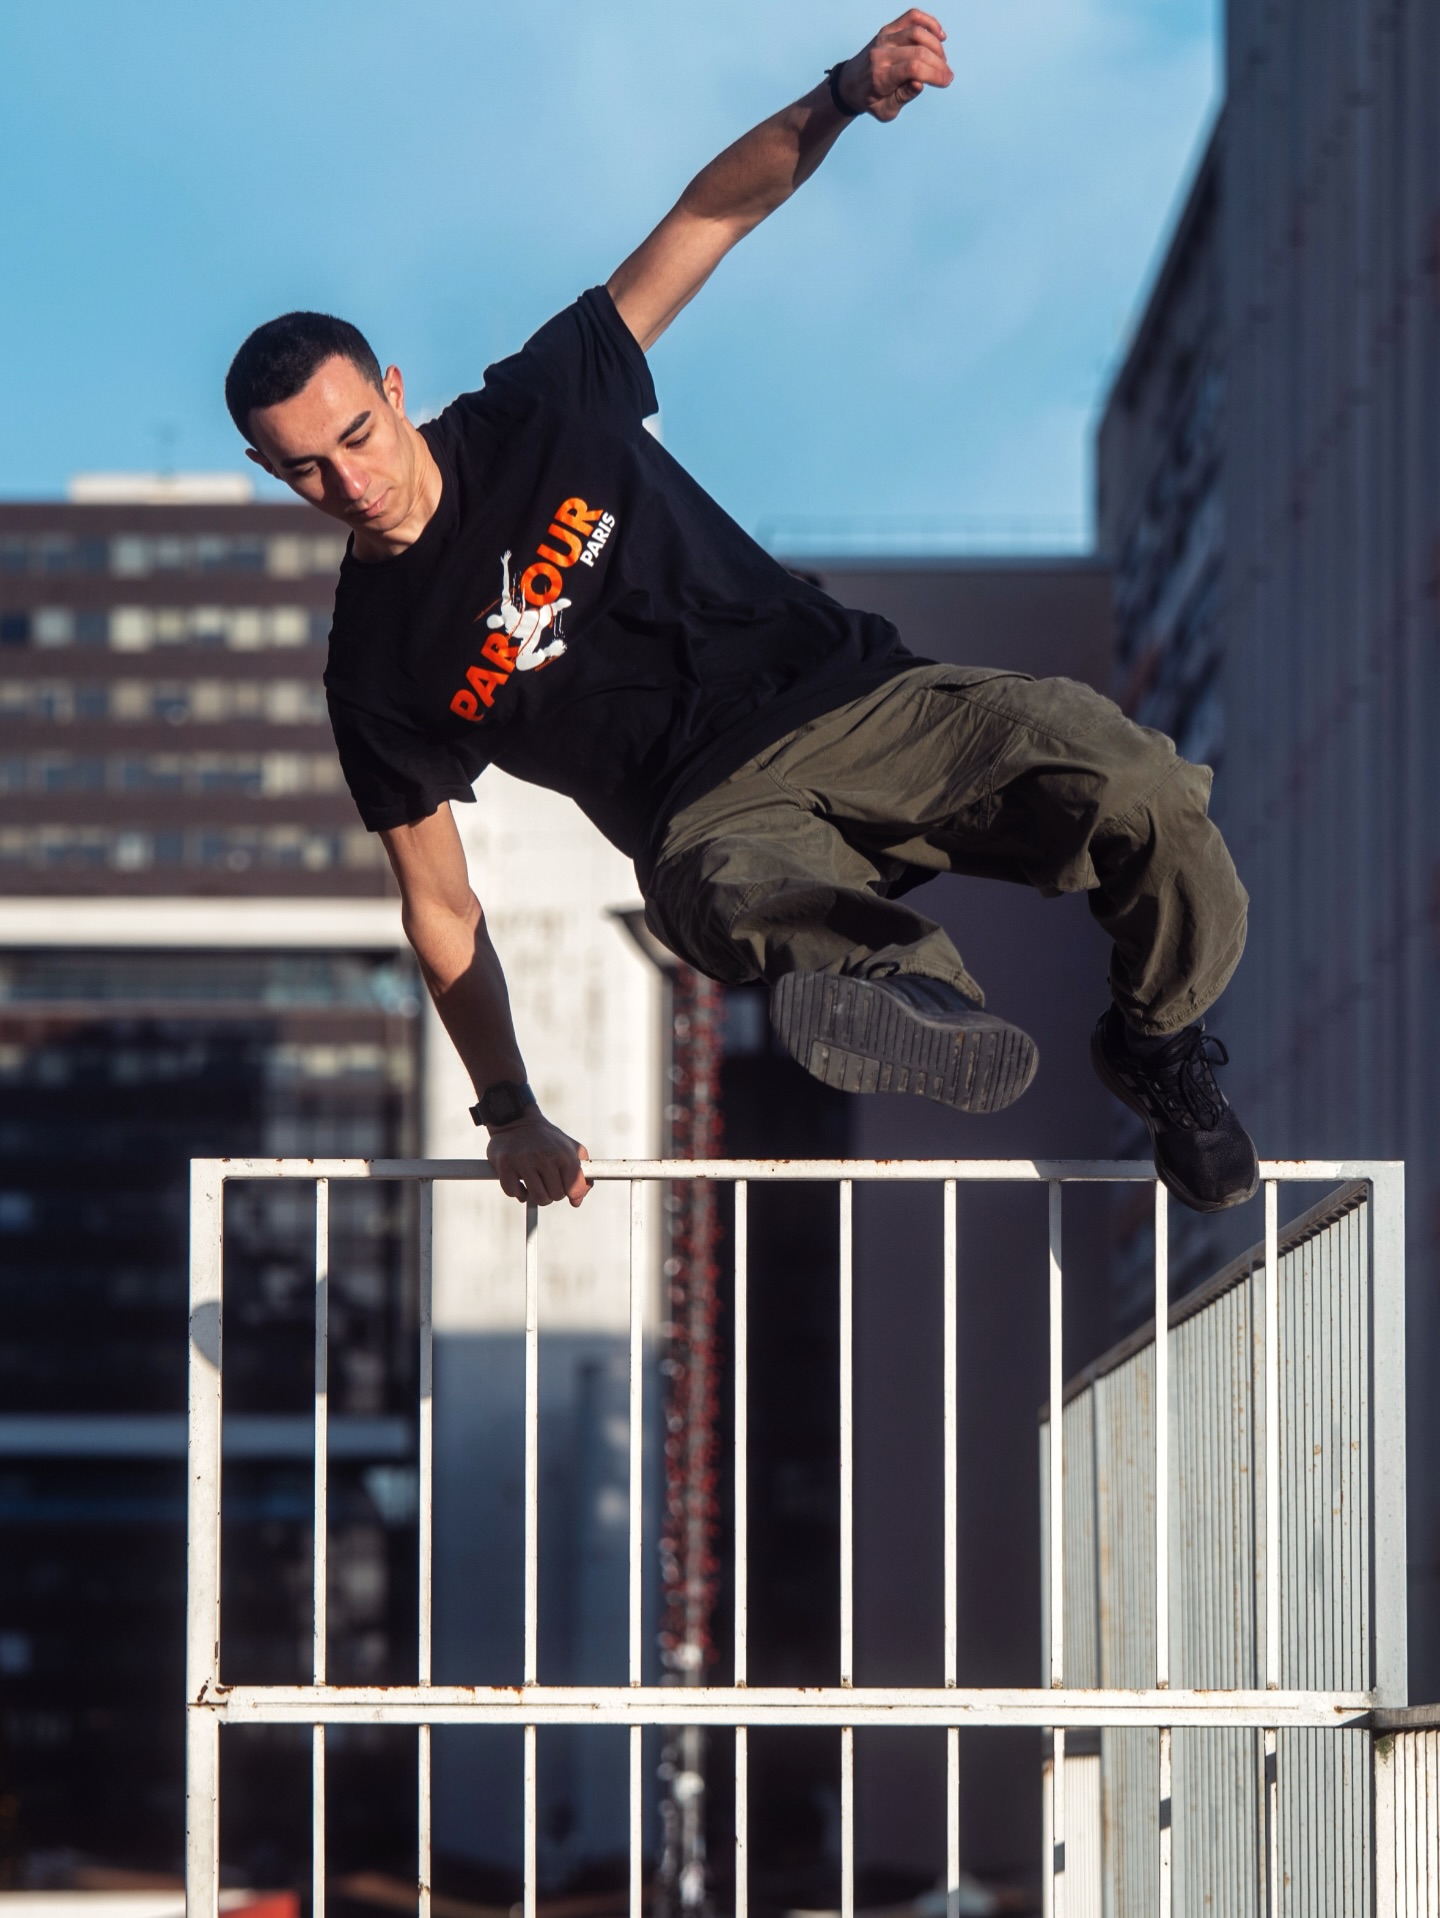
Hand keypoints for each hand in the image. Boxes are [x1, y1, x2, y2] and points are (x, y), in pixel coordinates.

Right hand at [486, 1112, 591, 1207]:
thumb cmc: (548, 1140)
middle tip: (546, 1180)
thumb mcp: (572, 1149)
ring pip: (537, 1198)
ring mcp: (524, 1161)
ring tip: (535, 1182)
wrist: (516, 1120)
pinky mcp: (505, 1165)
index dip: (571, 1192)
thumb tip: (576, 1202)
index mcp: (564, 1153)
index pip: (574, 1189)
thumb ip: (582, 1176)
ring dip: (536, 1195)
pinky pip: (514, 1193)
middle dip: (552, 1192)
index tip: (565, 1186)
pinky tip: (519, 1179)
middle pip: (556, 1196)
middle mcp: (545, 1157)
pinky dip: (517, 1191)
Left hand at [834, 9, 952, 121]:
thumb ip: (903, 97)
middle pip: (918, 51)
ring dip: (936, 46)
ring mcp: (884, 38)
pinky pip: (911, 17)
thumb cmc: (871, 100)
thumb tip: (920, 83)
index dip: (934, 74)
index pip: (913, 69)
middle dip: (939, 63)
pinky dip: (929, 23)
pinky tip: (940, 36)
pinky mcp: (888, 29)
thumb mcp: (885, 111)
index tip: (946, 81)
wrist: (849, 84)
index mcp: (880, 77)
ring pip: (917, 33)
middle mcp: (881, 54)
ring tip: (942, 61)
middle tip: (948, 75)